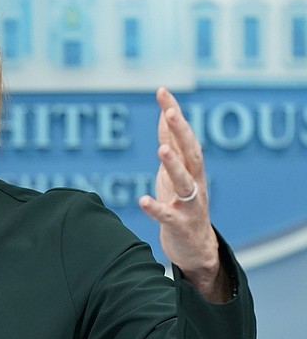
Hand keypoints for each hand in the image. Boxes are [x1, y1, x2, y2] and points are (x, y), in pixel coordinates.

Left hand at [138, 88, 229, 302]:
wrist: (196, 247)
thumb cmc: (183, 203)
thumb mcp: (176, 170)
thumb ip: (172, 143)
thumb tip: (166, 112)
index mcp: (191, 167)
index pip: (182, 135)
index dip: (173, 113)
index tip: (162, 91)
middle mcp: (194, 182)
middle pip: (190, 153)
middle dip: (181, 132)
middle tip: (171, 112)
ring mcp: (189, 204)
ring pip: (184, 182)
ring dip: (174, 165)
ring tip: (161, 149)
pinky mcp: (180, 224)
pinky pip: (168, 215)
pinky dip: (156, 208)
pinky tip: (143, 200)